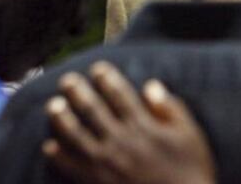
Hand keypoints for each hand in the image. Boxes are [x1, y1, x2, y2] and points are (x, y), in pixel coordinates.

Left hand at [42, 61, 214, 183]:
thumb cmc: (191, 174)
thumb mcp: (190, 138)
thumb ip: (171, 109)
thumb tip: (150, 85)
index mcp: (143, 126)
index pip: (119, 94)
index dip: (106, 78)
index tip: (97, 69)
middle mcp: (121, 141)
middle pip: (91, 109)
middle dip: (76, 91)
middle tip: (67, 81)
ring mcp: (107, 163)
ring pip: (75, 134)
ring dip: (61, 118)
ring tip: (53, 106)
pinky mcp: (96, 183)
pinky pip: (70, 167)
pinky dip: (58, 156)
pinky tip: (49, 147)